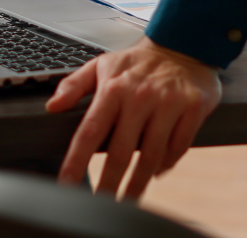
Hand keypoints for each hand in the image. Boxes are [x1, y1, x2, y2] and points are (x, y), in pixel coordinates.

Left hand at [46, 37, 220, 198]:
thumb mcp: (102, 65)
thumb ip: (74, 85)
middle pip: (120, 152)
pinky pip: (178, 146)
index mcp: (114, 88)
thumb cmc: (138, 61)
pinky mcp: (193, 108)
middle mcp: (140, 97)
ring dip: (138, 182)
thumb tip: (52, 106)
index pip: (90, 131)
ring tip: (129, 198)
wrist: (183, 43)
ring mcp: (168, 104)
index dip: (76, 160)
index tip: (67, 182)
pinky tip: (156, 171)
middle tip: (103, 203)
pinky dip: (166, 164)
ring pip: (151, 155)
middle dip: (109, 183)